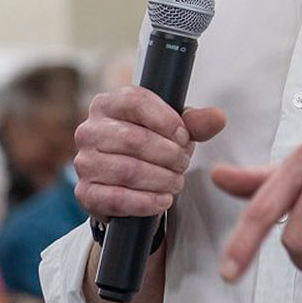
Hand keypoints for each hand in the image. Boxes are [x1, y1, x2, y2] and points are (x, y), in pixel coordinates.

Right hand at [74, 87, 225, 221]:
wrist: (128, 184)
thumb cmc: (150, 147)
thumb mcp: (173, 130)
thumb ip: (195, 122)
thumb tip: (217, 118)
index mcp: (107, 104)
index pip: (135, 101)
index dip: (166, 120)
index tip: (184, 136)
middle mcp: (89, 131)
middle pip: (134, 139)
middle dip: (168, 154)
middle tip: (183, 164)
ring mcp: (84, 163)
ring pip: (128, 171)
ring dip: (161, 179)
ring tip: (176, 182)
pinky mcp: (86, 193)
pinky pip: (117, 199)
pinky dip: (146, 202)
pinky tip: (163, 200)